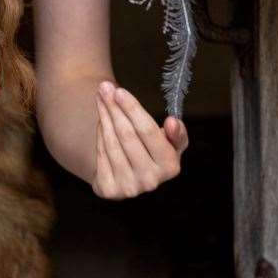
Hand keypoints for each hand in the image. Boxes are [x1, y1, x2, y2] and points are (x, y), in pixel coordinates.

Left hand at [90, 81, 188, 199]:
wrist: (132, 176)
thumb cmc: (153, 151)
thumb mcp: (172, 143)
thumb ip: (176, 133)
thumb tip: (173, 122)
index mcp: (170, 166)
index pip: (148, 131)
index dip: (132, 109)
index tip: (120, 91)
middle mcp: (150, 180)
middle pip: (127, 135)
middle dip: (114, 108)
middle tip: (105, 88)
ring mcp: (129, 187)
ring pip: (112, 142)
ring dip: (104, 116)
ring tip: (101, 97)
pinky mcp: (109, 189)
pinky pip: (101, 153)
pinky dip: (100, 133)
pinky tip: (102, 119)